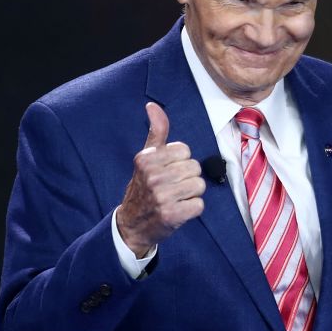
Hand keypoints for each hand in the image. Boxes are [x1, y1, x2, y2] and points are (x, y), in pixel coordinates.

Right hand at [116, 102, 205, 255]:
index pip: (185, 150)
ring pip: (199, 186)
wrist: (132, 224)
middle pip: (194, 168)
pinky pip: (199, 205)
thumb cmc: (144, 187)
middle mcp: (152, 176)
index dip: (181, 161)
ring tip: (175, 199)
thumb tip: (153, 106)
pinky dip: (192, 209)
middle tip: (172, 187)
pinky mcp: (171, 215)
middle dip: (188, 178)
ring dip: (191, 194)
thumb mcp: (147, 158)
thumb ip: (156, 132)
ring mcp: (161, 197)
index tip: (168, 171)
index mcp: (145, 158)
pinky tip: (178, 211)